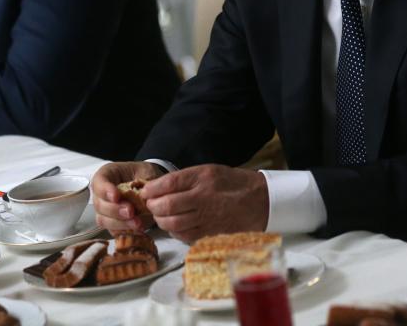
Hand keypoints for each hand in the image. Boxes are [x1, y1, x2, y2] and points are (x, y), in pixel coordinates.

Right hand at [92, 161, 164, 232]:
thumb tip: (143, 195)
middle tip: (130, 211)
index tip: (116, 196)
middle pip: (99, 204)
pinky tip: (136, 229)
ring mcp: (106, 209)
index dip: (105, 190)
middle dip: (114, 210)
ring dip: (119, 223)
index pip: (99, 182)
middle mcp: (103, 193)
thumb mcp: (147, 172)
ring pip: (104, 220)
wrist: (153, 189)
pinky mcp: (113, 223)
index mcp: (108, 174)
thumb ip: (143, 182)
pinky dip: (125, 231)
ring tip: (137, 222)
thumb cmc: (146, 175)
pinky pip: (113, 230)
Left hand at [141, 164, 268, 242]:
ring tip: (160, 216)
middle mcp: (204, 197)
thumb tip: (158, 187)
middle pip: (167, 205)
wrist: (260, 200)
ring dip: (161, 221)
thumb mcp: (209, 171)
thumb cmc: (233, 183)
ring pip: (173, 223)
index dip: (152, 189)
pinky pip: (184, 236)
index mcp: (203, 178)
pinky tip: (174, 225)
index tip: (145, 191)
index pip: (168, 183)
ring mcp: (208, 218)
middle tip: (150, 205)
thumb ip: (185, 179)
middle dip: (153, 206)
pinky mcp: (211, 233)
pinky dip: (174, 231)